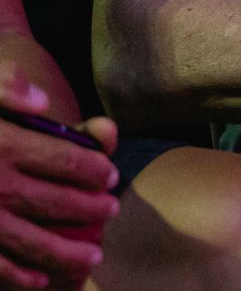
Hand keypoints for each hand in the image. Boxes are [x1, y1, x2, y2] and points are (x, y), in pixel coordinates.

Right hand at [0, 72, 118, 290]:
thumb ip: (9, 87)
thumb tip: (42, 101)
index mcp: (5, 145)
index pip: (68, 161)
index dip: (97, 170)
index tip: (110, 176)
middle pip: (56, 202)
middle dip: (90, 209)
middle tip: (111, 210)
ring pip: (32, 242)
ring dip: (66, 253)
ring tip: (93, 256)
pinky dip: (18, 277)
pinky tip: (41, 280)